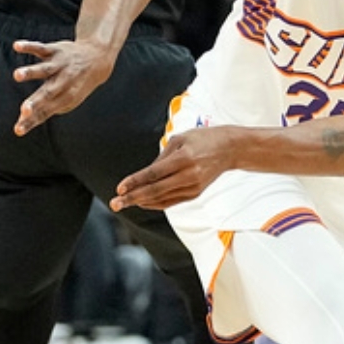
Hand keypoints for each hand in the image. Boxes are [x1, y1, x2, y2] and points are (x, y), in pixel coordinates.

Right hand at [12, 39, 117, 134]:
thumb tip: (22, 123)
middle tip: (24, 111)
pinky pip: (40, 48)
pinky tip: (17, 46)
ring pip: (43, 70)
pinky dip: (29, 46)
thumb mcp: (65, 101)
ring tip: (17, 75)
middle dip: (35, 103)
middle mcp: (63, 82)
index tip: (18, 130)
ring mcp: (59, 66)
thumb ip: (44, 110)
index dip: (32, 122)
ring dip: (30, 72)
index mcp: (65, 99)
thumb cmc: (74, 86)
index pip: (45, 112)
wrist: (97, 60)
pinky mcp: (54, 51)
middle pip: (47, 94)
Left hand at [111, 128, 237, 211]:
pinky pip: (171, 201)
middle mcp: (189, 175)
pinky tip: (141, 202)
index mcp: (184, 158)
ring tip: (122, 203)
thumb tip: (143, 176)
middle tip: (114, 203)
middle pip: (155, 190)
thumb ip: (161, 158)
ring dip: (140, 202)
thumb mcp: (180, 139)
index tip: (119, 188)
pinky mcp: (195, 193)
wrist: (229, 149)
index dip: (135, 182)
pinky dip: (154, 203)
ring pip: (162, 198)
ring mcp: (193, 187)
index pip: (154, 173)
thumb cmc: (202, 139)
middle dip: (132, 198)